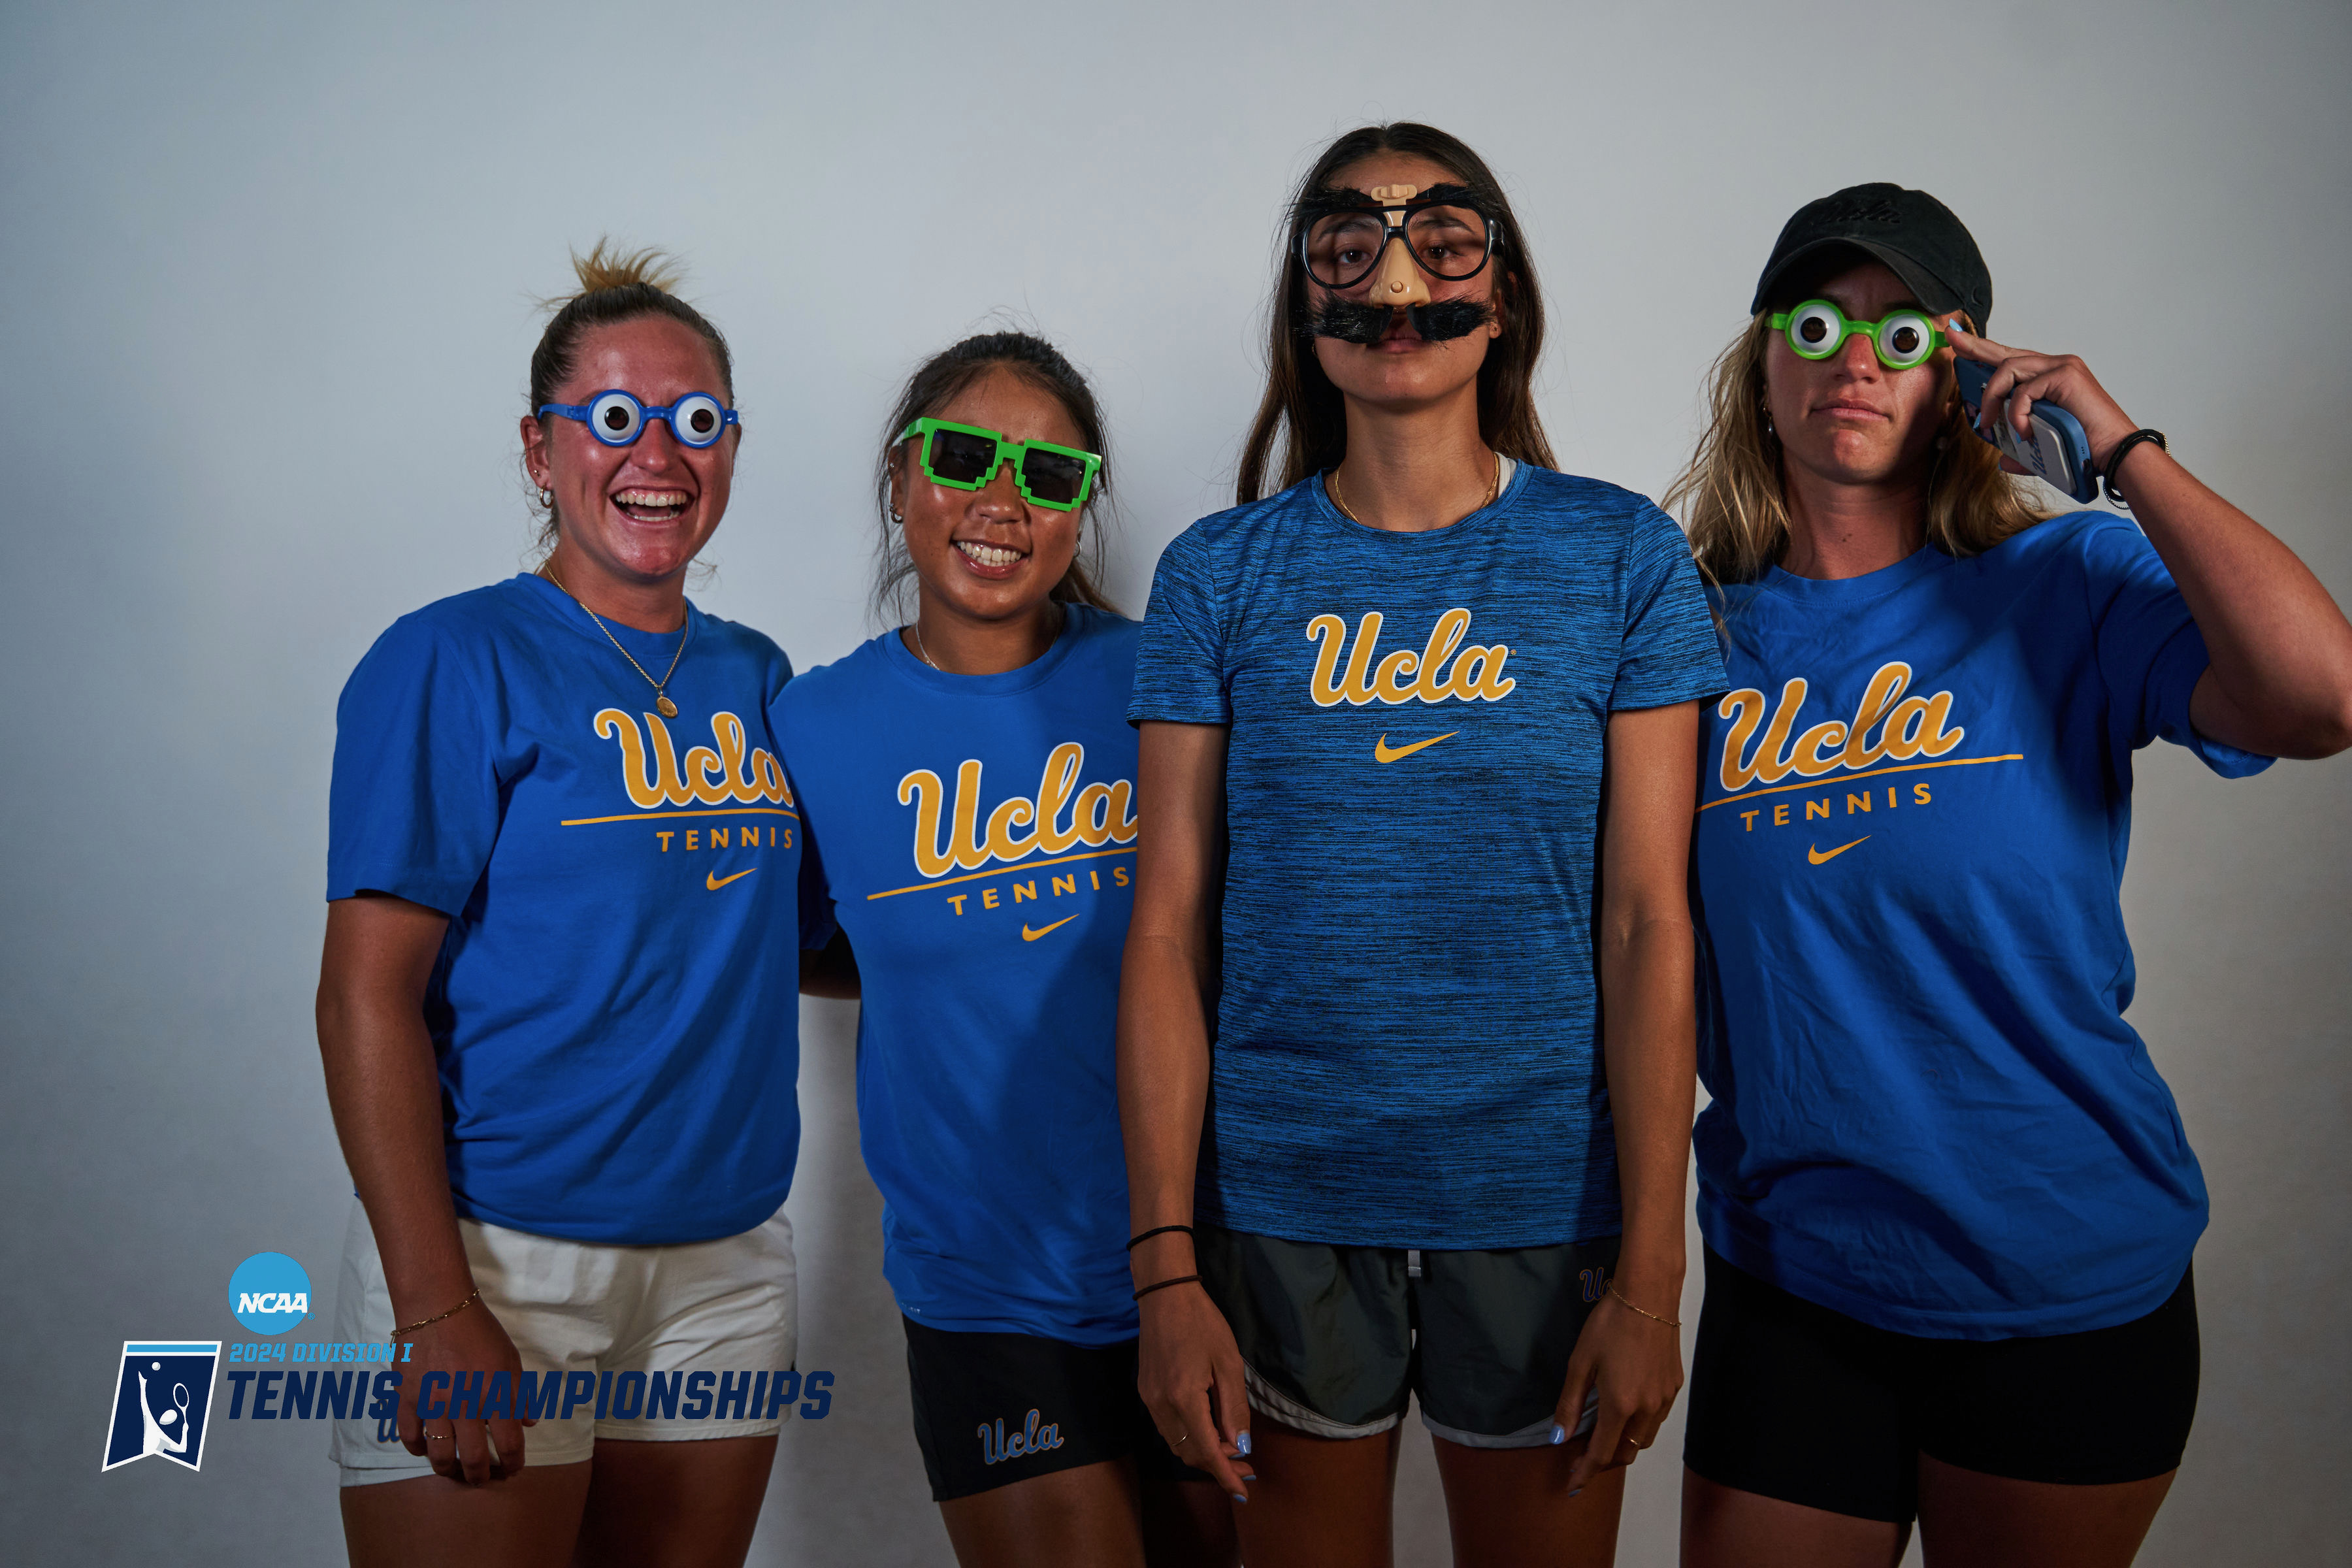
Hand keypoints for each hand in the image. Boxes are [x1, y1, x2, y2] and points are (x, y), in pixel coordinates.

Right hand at [394, 1295, 532, 1483]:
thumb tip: (528, 1422)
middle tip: (482, 1478)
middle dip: (480, 1475)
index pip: (509, 1442)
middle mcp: (465, 1404)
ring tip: (454, 1469)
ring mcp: (433, 1403)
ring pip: (439, 1455)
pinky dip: (418, 1448)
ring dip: (448, 1469)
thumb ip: (521, 1392)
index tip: (513, 1468)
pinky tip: (425, 1449)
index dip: (514, 1462)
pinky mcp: (408, 1398)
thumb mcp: (510, 1358)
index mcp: (495, 1393)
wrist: (437, 1307)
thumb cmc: (479, 1330)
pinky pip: (410, 1436)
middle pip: (473, 1458)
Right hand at [1136, 1283, 1256, 1499]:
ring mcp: (1149, 1400)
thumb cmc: (1203, 1323)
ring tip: (1231, 1448)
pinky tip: (1208, 1428)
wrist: (1165, 1295)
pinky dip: (1189, 1437)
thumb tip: (1241, 1446)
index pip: (1207, 1451)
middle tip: (1245, 1466)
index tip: (1242, 1492)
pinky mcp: (1145, 1391)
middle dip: (1218, 1465)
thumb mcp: (1228, 1363)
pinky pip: (1168, 1429)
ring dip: (1203, 1452)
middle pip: (1189, 1453)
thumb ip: (1234, 1408)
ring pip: (1177, 1444)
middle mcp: (1161, 1406)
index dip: (1225, 1475)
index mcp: (1184, 1398)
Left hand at [1555, 1282, 1684, 1492]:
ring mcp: (1665, 1398)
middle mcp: (1647, 1408)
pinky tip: (1626, 1410)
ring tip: (1602, 1434)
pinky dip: (1639, 1425)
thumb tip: (1559, 1438)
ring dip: (1622, 1444)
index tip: (1572, 1485)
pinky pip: (1657, 1419)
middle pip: (1625, 1452)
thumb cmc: (1609, 1324)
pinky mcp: (1675, 1386)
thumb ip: (1570, 1404)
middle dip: (1604, 1461)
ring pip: (1643, 1439)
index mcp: (1620, 1405)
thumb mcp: (1580, 1363)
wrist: (1648, 1295)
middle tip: (1582, 1456)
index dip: (1585, 1473)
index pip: (1602, 1454)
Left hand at [1946, 321, 2138, 472]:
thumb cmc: (2084, 448)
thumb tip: (2004, 461)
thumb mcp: (2042, 448)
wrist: (2114, 454)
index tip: (1960, 341)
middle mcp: (2056, 365)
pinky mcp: (2066, 375)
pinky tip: (2024, 431)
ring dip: (1991, 399)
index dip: (1983, 350)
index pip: (2011, 360)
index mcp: (2050, 378)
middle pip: (2006, 354)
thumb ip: (2022, 451)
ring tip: (1988, 424)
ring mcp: (2062, 367)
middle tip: (1953, 339)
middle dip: (1975, 348)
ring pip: (2009, 369)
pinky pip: (2024, 390)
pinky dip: (2016, 413)